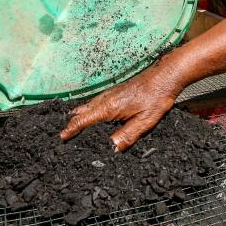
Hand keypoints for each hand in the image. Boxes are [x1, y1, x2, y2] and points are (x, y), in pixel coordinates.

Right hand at [59, 62, 185, 150]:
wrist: (165, 76)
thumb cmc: (156, 98)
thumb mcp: (144, 122)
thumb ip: (126, 136)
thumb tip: (110, 149)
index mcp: (109, 108)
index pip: (84, 120)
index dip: (71, 130)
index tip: (60, 138)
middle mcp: (105, 99)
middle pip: (81, 112)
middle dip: (70, 123)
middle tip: (61, 136)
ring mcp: (109, 94)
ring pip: (87, 105)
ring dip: (77, 116)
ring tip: (68, 126)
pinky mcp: (115, 92)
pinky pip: (94, 102)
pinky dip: (86, 109)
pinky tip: (88, 114)